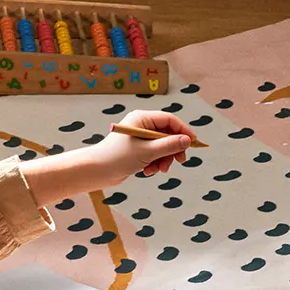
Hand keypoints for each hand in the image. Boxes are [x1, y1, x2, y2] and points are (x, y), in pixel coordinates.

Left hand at [25, 110, 195, 209]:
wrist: (97, 171)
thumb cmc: (118, 157)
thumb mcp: (147, 152)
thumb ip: (169, 145)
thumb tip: (187, 140)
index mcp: (142, 118)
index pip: (170, 120)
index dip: (183, 131)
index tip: (193, 143)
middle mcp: (141, 125)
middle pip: (167, 134)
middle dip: (172, 149)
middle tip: (178, 162)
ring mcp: (139, 137)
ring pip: (162, 146)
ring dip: (163, 159)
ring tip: (157, 170)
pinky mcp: (137, 149)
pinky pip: (154, 154)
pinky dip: (154, 163)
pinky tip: (147, 171)